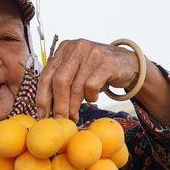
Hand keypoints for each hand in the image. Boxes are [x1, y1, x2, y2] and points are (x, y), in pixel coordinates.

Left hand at [35, 38, 169, 129]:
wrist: (127, 64)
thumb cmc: (96, 72)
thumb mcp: (76, 73)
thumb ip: (62, 85)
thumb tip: (47, 111)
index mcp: (63, 49)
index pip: (46, 75)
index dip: (42, 97)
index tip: (42, 116)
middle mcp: (76, 47)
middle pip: (59, 80)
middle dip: (58, 105)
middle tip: (59, 121)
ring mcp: (92, 53)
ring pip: (76, 86)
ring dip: (73, 106)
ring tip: (74, 116)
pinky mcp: (107, 62)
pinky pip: (92, 86)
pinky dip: (91, 97)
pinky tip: (93, 98)